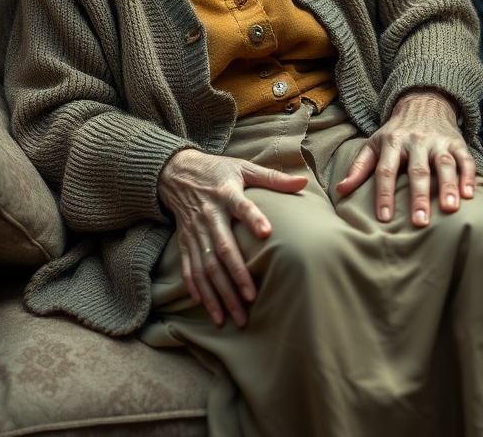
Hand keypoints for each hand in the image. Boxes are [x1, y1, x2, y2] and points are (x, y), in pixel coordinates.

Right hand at [158, 149, 306, 326]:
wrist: (178, 173)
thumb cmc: (219, 171)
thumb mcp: (244, 167)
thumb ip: (273, 177)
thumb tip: (304, 179)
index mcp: (227, 194)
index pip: (242, 207)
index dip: (254, 219)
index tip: (267, 233)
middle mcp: (209, 215)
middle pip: (223, 249)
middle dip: (236, 276)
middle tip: (251, 299)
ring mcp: (195, 231)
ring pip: (206, 266)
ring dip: (217, 293)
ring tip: (231, 316)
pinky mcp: (185, 241)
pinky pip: (188, 268)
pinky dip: (195, 288)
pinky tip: (205, 306)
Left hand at [336, 89, 475, 226]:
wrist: (423, 101)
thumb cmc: (396, 131)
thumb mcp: (374, 144)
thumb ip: (359, 167)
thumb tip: (340, 190)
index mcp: (392, 142)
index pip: (386, 170)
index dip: (385, 194)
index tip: (384, 218)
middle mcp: (416, 141)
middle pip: (417, 171)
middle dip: (419, 197)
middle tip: (421, 222)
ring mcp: (438, 141)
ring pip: (444, 164)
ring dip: (448, 186)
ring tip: (450, 209)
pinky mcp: (457, 142)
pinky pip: (465, 159)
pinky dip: (469, 176)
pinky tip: (470, 195)